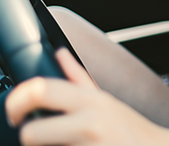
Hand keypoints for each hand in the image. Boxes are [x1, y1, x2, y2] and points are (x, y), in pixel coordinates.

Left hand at [6, 48, 168, 145]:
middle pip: (32, 132)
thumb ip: (78, 78)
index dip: (18, 101)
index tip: (16, 112)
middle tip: (32, 135)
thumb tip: (60, 53)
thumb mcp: (105, 100)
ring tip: (63, 145)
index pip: (41, 90)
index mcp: (91, 100)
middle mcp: (90, 122)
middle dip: (29, 136)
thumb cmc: (131, 129)